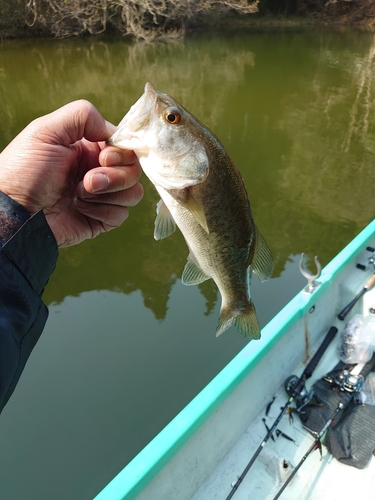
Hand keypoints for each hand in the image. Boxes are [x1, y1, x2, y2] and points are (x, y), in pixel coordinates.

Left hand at [0, 100, 142, 246]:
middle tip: (88, 180)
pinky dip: (103, 211)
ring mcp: (100, 197)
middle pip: (133, 169)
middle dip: (115, 175)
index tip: (104, 157)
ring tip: (79, 194)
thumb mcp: (46, 131)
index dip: (121, 152)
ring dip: (109, 193)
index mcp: (88, 148)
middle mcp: (97, 170)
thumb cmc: (24, 170)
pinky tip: (80, 209)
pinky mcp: (100, 219)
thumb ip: (82, 115)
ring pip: (133, 192)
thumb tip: (112, 132)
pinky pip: (121, 214)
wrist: (15, 212)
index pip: (125, 146)